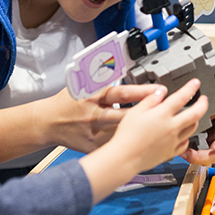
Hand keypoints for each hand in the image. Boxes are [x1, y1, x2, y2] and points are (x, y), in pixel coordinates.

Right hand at [46, 84, 163, 152]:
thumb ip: (102, 78)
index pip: (120, 93)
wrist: (48, 122)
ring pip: (122, 134)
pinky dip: (129, 146)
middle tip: (166, 113)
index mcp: (92, 97)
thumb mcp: (82, 84)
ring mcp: (93, 133)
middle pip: (124, 116)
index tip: (159, 91)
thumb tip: (120, 67)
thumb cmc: (67, 101)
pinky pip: (114, 147)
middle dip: (146, 115)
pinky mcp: (93, 147)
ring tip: (160, 131)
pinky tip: (144, 146)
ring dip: (141, 133)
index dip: (141, 92)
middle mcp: (93, 115)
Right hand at [80, 78, 207, 202]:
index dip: (191, 88)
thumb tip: (160, 92)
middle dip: (203, 104)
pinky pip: (185, 143)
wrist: (125, 158)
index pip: (182, 97)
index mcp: (162, 114)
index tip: (195, 83)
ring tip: (194, 115)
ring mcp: (173, 140)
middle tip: (204, 99)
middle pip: (195, 114)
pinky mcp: (171, 152)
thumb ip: (150, 99)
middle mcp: (171, 127)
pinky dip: (187, 136)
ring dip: (196, 120)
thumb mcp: (135, 111)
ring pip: (192, 128)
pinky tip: (183, 134)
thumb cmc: (127, 136)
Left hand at [180, 101, 214, 164]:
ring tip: (184, 151)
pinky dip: (189, 153)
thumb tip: (201, 110)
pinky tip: (182, 148)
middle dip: (204, 157)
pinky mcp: (202, 142)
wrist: (202, 96)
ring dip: (194, 157)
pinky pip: (196, 154)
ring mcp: (213, 141)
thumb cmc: (213, 95)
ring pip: (207, 158)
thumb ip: (212, 107)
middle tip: (192, 153)